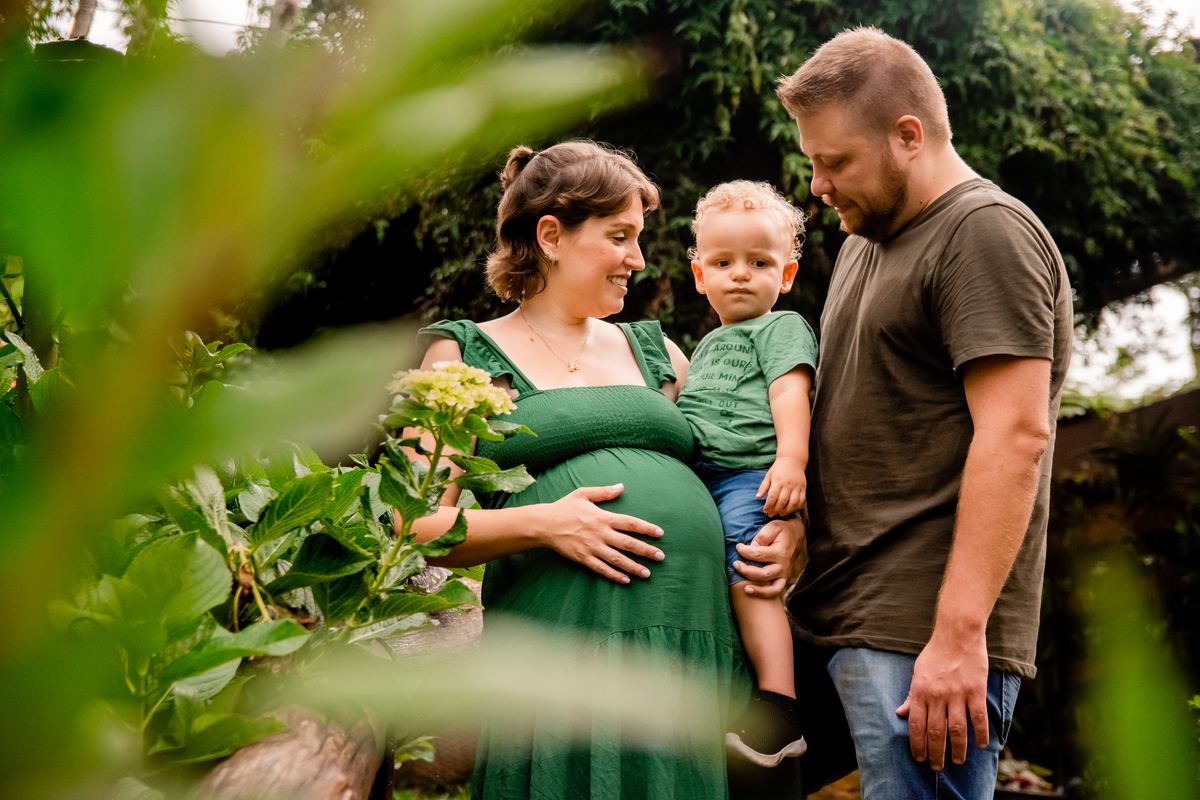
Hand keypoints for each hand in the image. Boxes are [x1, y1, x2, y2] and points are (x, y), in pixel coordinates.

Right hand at [541, 484, 665, 584]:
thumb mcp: (583, 493)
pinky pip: (602, 569)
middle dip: (646, 551)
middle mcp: (600, 534)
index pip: (630, 523)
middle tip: (661, 557)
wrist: (544, 524)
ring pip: (618, 559)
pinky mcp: (583, 558)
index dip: (646, 528)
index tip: (660, 533)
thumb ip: (604, 491)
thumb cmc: (564, 507)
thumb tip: (621, 486)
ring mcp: (592, 548)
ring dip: (634, 567)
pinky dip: (614, 575)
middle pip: (628, 543)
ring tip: (648, 573)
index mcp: (602, 517)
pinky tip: (626, 580)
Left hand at [732, 516, 805, 597]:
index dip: (744, 551)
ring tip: (744, 587)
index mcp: (779, 552)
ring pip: (770, 587)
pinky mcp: (782, 579)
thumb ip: (763, 535)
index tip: (738, 547)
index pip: (758, 554)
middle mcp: (782, 565)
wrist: (796, 536)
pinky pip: (775, 591)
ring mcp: (783, 574)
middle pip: (763, 573)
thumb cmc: (781, 530)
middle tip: (735, 564)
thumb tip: (752, 545)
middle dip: (746, 571)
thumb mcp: (773, 526)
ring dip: (756, 588)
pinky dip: (764, 594)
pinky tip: (750, 591)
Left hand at [756, 456, 806, 516]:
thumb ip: (763, 486)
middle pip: (782, 501)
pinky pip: (801, 501)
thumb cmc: (779, 468)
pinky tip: (790, 509)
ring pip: (793, 503)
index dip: (768, 506)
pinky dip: (796, 507)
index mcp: (778, 481)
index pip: (772, 497)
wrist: (793, 460)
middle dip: (775, 510)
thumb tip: (757, 497)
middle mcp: (788, 485)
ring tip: (780, 513)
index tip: (765, 510)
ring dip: (786, 511)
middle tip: (771, 514)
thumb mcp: (769, 475)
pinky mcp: (803, 488)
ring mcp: (797, 487)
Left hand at [895, 629, 989, 769]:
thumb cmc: (935, 654)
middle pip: (936, 732)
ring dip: (957, 749)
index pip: (916, 725)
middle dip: (935, 753)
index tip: (919, 757)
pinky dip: (981, 734)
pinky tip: (981, 745)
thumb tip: (900, 713)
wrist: (957, 635)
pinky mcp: (975, 691)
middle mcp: (937, 695)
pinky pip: (979, 718)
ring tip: (957, 761)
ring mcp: (957, 694)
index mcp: (920, 691)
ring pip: (957, 729)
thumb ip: (911, 695)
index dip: (917, 744)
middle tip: (936, 767)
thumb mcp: (917, 673)